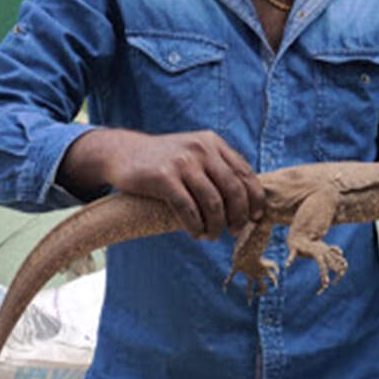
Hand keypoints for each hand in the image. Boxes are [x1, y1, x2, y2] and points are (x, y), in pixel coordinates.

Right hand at [58, 128, 265, 239]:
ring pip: (213, 202)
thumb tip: (246, 201)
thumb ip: (217, 168)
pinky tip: (195, 233)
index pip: (245, 173)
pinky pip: (188, 208)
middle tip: (234, 232)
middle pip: (234, 189)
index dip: (255, 199)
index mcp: (213, 143)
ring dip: (216, 226)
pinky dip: (195, 226)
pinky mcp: (163, 177)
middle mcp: (201, 149)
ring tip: (211, 236)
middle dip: (239, 216)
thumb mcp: (193, 153)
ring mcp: (182, 162)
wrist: (123, 153)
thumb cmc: (164, 161)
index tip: (255, 218)